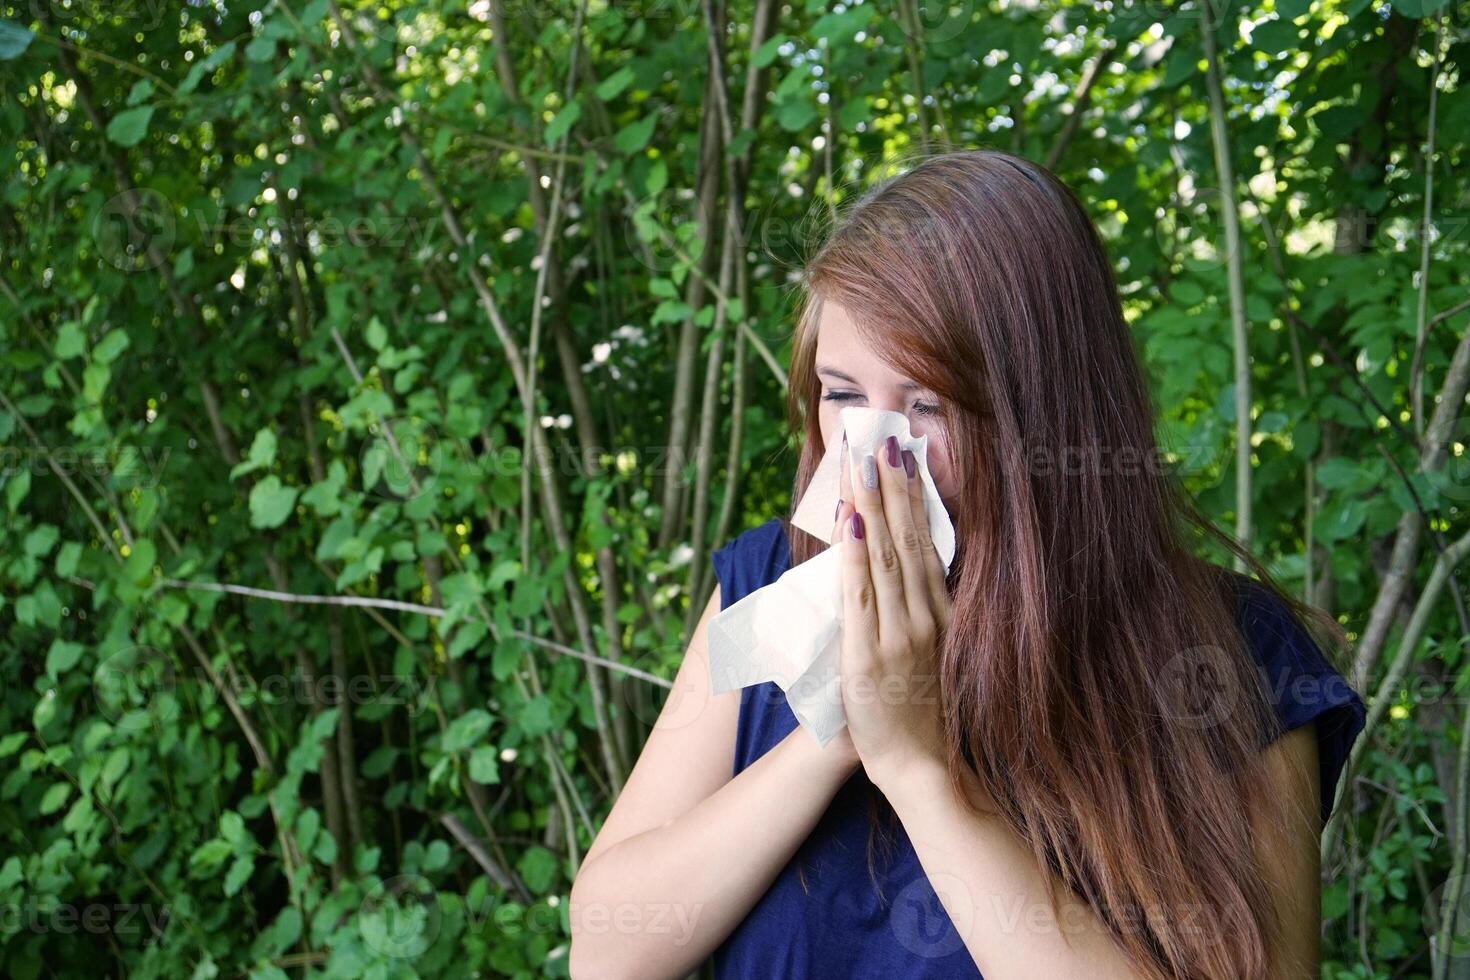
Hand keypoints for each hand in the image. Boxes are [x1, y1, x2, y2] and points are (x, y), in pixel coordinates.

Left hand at [835, 432, 952, 791]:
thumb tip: (912, 571)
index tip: (906, 460)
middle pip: (907, 540)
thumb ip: (925, 615)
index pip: (926, 545)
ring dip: (871, 507)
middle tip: (883, 443)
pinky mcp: (868, 655)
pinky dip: (855, 555)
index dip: (915, 500)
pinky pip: (861, 594)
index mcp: (941, 616)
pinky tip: (850, 522)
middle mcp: (924, 618)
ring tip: (863, 464)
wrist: (921, 767)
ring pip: (883, 557)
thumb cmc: (923, 715)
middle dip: (893, 488)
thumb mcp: (934, 655)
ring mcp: (897, 634)